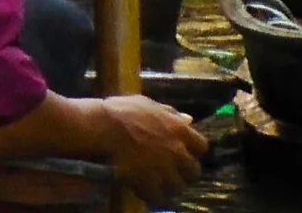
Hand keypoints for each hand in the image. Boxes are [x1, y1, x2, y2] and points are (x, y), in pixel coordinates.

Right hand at [93, 94, 207, 204]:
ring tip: (153, 180)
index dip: (191, 150)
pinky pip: (158, 197)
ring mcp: (165, 170)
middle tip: (168, 169)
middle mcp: (177, 152)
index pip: (201, 146)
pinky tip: (140, 187)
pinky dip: (150, 194)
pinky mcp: (150, 184)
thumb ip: (169, 113)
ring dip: (167, 184)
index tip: (182, 150)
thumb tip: (188, 119)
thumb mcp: (146, 104)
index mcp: (179, 130)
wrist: (99, 128)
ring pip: (177, 186)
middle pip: (194, 171)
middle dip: (183, 171)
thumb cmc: (120, 112)